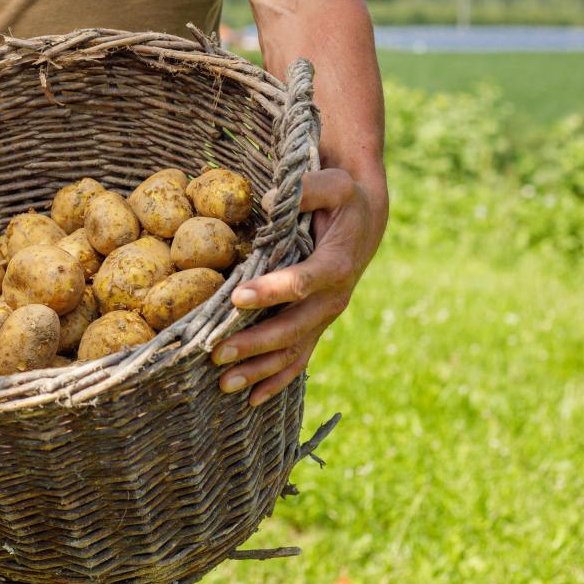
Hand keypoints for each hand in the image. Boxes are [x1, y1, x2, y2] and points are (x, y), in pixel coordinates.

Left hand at [211, 168, 384, 405]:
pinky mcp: (317, 324)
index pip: (302, 283)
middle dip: (255, 344)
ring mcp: (325, 316)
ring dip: (259, 370)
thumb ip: (308, 190)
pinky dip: (276, 380)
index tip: (237, 297)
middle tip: (216, 353)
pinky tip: (251, 399)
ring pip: (293, 351)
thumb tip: (270, 198)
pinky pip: (299, 358)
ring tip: (223, 384)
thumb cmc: (345, 198)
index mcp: (336, 265)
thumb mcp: (334, 184)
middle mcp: (333, 298)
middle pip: (292, 328)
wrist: (366, 217)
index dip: (271, 291)